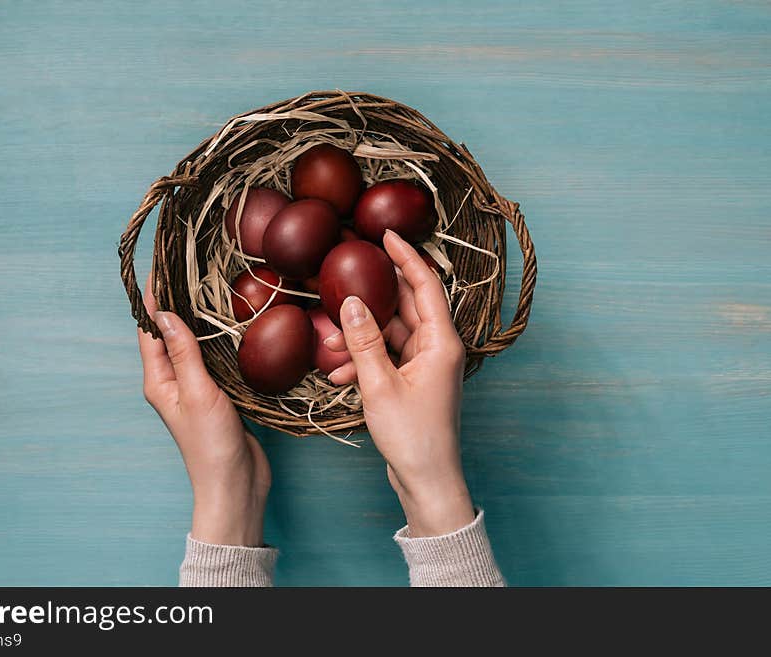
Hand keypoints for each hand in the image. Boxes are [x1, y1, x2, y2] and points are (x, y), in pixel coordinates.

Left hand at [137, 275, 270, 545]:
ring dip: (195, 319)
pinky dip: (214, 339)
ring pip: (189, 345)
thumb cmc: (211, 445)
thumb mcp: (197, 393)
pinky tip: (228, 326)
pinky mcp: (215, 396)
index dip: (154, 297)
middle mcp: (171, 382)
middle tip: (185, 267)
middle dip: (173, 302)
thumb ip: (183, 353)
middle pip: (168, 334)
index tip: (161, 265)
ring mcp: (193, 389)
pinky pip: (210, 359)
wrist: (235, 485)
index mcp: (158, 381)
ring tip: (205, 288)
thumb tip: (166, 313)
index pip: (151, 329)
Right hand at [325, 230, 474, 536]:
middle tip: (344, 278)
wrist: (427, 481)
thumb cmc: (413, 437)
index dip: (406, 257)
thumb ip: (364, 341)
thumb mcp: (380, 385)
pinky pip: (386, 357)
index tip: (385, 235)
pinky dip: (364, 360)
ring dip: (360, 338)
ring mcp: (425, 364)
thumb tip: (350, 302)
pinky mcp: (413, 380)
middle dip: (370, 300)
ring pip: (390, 334)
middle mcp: (437, 348)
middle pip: (403, 307)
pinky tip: (337, 373)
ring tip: (329, 347)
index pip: (424, 285)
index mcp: (441, 342)